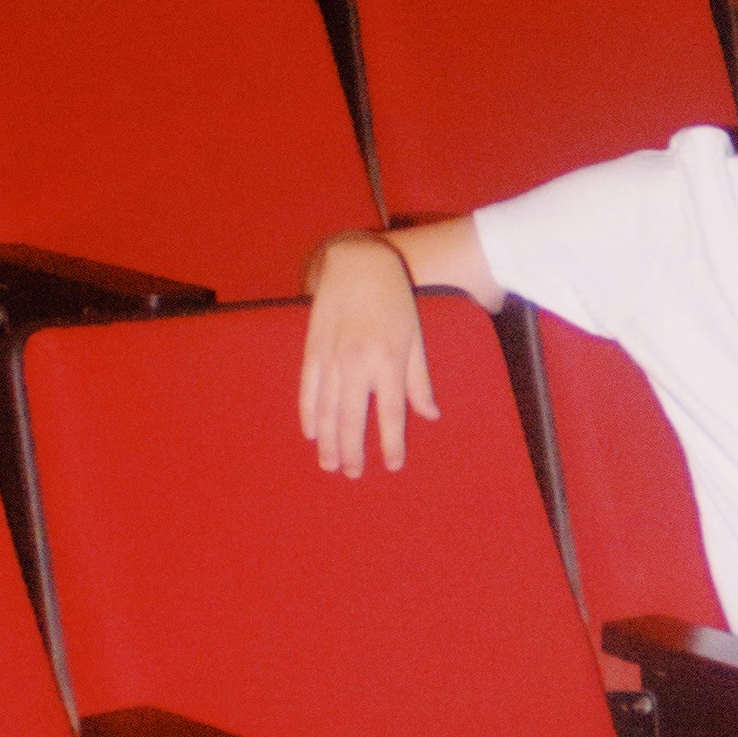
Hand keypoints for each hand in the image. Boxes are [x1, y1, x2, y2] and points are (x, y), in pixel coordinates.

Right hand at [298, 231, 437, 473]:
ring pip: (326, 409)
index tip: (392, 465)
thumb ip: (419, 380)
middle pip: (353, 419)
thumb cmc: (395, 301)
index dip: (392, 443)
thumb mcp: (415, 338)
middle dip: (353, 450)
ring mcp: (331, 357)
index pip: (391, 413)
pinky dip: (308, 413)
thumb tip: (430, 415)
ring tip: (331, 464)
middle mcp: (358, 362)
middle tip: (353, 474)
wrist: (357, 263)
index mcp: (389, 360)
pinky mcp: (312, 349)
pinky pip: (308, 389)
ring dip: (328, 440)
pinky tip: (311, 433)